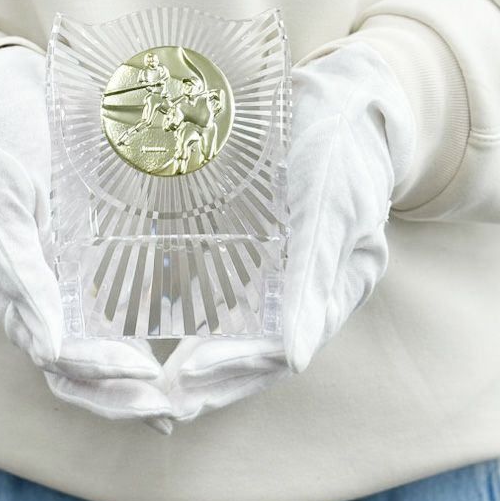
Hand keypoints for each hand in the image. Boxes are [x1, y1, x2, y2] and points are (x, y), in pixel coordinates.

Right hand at [0, 47, 172, 425]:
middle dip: (122, 395)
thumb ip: (17, 272)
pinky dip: (141, 328)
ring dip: (134, 378)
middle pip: (80, 366)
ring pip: (98, 343)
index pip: (56, 356)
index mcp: (13, 289)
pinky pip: (115, 299)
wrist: (4, 94)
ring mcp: (64, 274)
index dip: (99, 378)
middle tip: (171, 411)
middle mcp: (41, 292)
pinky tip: (181, 337)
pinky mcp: (88, 249)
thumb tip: (47, 347)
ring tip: (181, 396)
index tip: (144, 380)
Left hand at [156, 42, 414, 423]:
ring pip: (243, 332)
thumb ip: (316, 279)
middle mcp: (309, 291)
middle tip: (158, 400)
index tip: (185, 376)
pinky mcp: (266, 251)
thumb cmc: (343, 146)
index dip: (234, 368)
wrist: (344, 99)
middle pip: (257, 354)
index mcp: (335, 288)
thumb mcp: (333, 206)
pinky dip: (203, 315)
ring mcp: (288, 273)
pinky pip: (233, 293)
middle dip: (210, 379)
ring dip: (203, 358)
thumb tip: (293, 360)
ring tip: (155, 381)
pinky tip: (165, 322)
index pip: (281, 349)